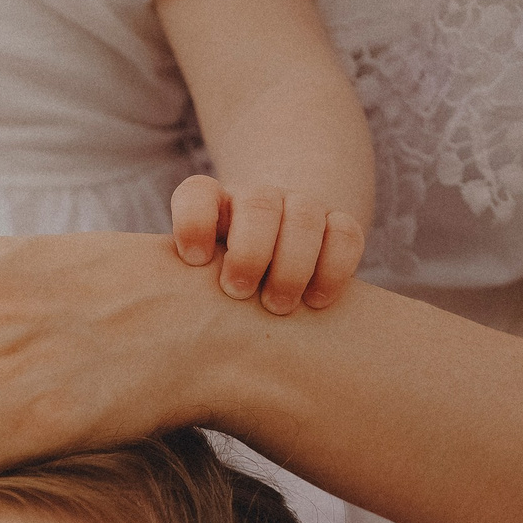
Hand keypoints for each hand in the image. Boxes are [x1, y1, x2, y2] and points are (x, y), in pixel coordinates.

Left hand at [169, 176, 364, 314]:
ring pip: (305, 217)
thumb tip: (177, 328)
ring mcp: (301, 207)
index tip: (195, 260)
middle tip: (238, 293)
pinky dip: (334, 270)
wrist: (278, 250)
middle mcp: (258, 200)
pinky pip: (346, 234)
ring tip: (277, 307)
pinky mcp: (338, 224)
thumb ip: (185, 290)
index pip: (197, 194)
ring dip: (292, 266)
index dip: (194, 222)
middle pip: (258, 205)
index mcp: (214, 206)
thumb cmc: (224, 280)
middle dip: (249, 252)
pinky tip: (316, 302)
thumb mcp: (198, 281)